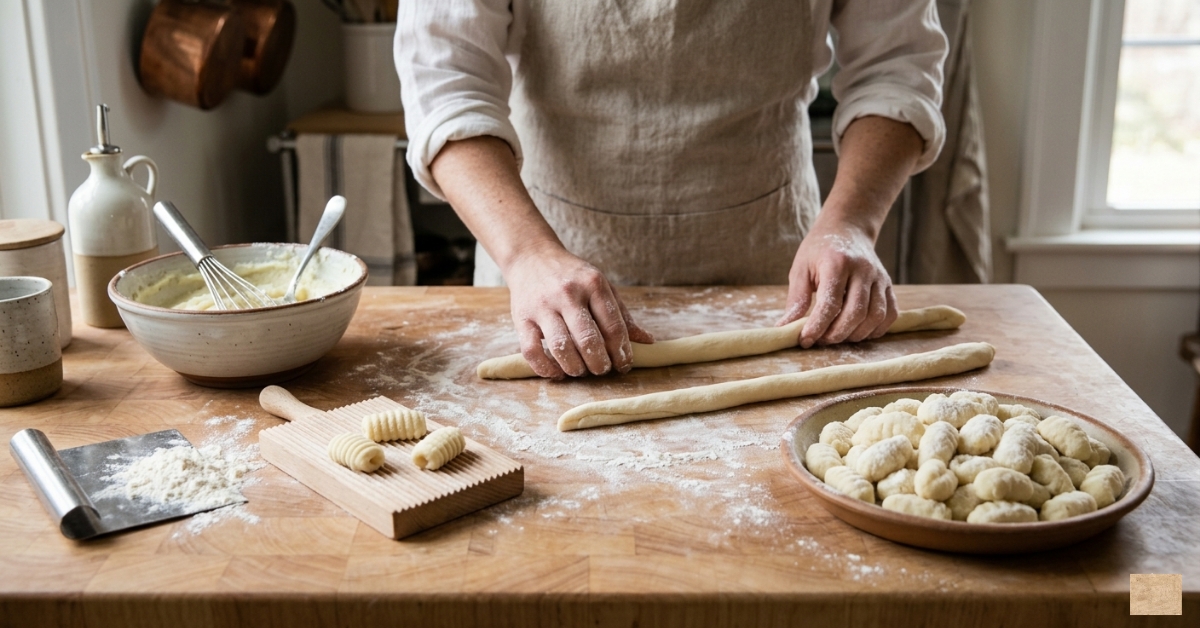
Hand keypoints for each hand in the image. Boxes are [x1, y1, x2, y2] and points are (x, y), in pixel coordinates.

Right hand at [505, 243, 653, 378]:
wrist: (531, 256)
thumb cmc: (572, 276)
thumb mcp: (600, 286)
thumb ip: (621, 315)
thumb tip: (647, 341)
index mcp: (593, 284)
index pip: (613, 325)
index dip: (621, 351)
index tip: (624, 365)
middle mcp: (568, 294)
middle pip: (588, 339)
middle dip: (599, 363)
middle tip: (602, 369)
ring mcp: (543, 306)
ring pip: (560, 347)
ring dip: (575, 368)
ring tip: (581, 371)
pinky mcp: (521, 318)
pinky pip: (531, 350)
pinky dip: (545, 368)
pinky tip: (557, 372)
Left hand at [778, 220, 896, 347]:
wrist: (847, 229)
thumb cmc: (819, 250)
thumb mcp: (801, 268)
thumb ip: (796, 299)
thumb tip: (785, 328)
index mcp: (838, 263)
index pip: (830, 303)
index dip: (817, 326)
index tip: (805, 340)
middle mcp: (863, 270)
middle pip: (855, 313)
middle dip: (836, 334)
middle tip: (820, 340)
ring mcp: (880, 277)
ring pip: (875, 316)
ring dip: (855, 335)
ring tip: (836, 336)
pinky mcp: (888, 285)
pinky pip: (889, 314)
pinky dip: (875, 330)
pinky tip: (857, 332)